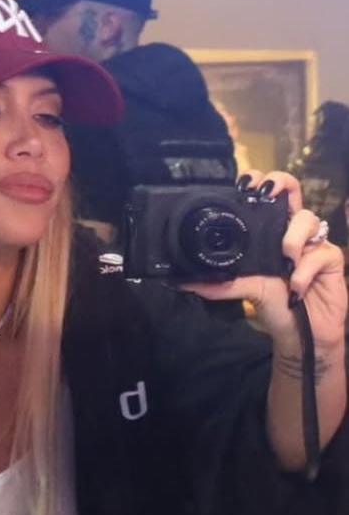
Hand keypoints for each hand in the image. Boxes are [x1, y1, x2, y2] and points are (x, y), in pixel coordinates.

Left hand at [185, 171, 347, 347]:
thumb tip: (182, 282)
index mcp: (272, 233)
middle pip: (293, 189)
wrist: (301, 332)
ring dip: (292, 240)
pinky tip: (296, 288)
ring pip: (308, 219)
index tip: (245, 183)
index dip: (261, 182)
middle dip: (281, 183)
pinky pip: (320, 253)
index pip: (269, 196)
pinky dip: (304, 272)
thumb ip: (219, 283)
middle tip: (266, 193)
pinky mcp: (332, 258)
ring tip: (285, 263)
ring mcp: (314, 242)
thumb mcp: (245, 290)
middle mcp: (293, 231)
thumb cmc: (276, 304)